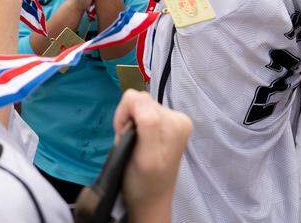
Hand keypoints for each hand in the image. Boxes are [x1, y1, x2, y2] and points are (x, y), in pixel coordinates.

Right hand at [113, 90, 191, 214]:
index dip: (123, 117)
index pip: (137, 99)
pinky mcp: (167, 124)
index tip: (124, 138)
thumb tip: (137, 99)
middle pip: (140, 101)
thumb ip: (147, 122)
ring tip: (134, 146)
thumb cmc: (143, 182)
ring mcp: (173, 120)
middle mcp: (177, 116)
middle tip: (129, 145)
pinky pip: (143, 113)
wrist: (150, 200)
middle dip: (128, 121)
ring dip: (131, 125)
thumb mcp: (145, 154)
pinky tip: (138, 143)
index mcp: (175, 121)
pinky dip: (135, 126)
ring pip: (140, 107)